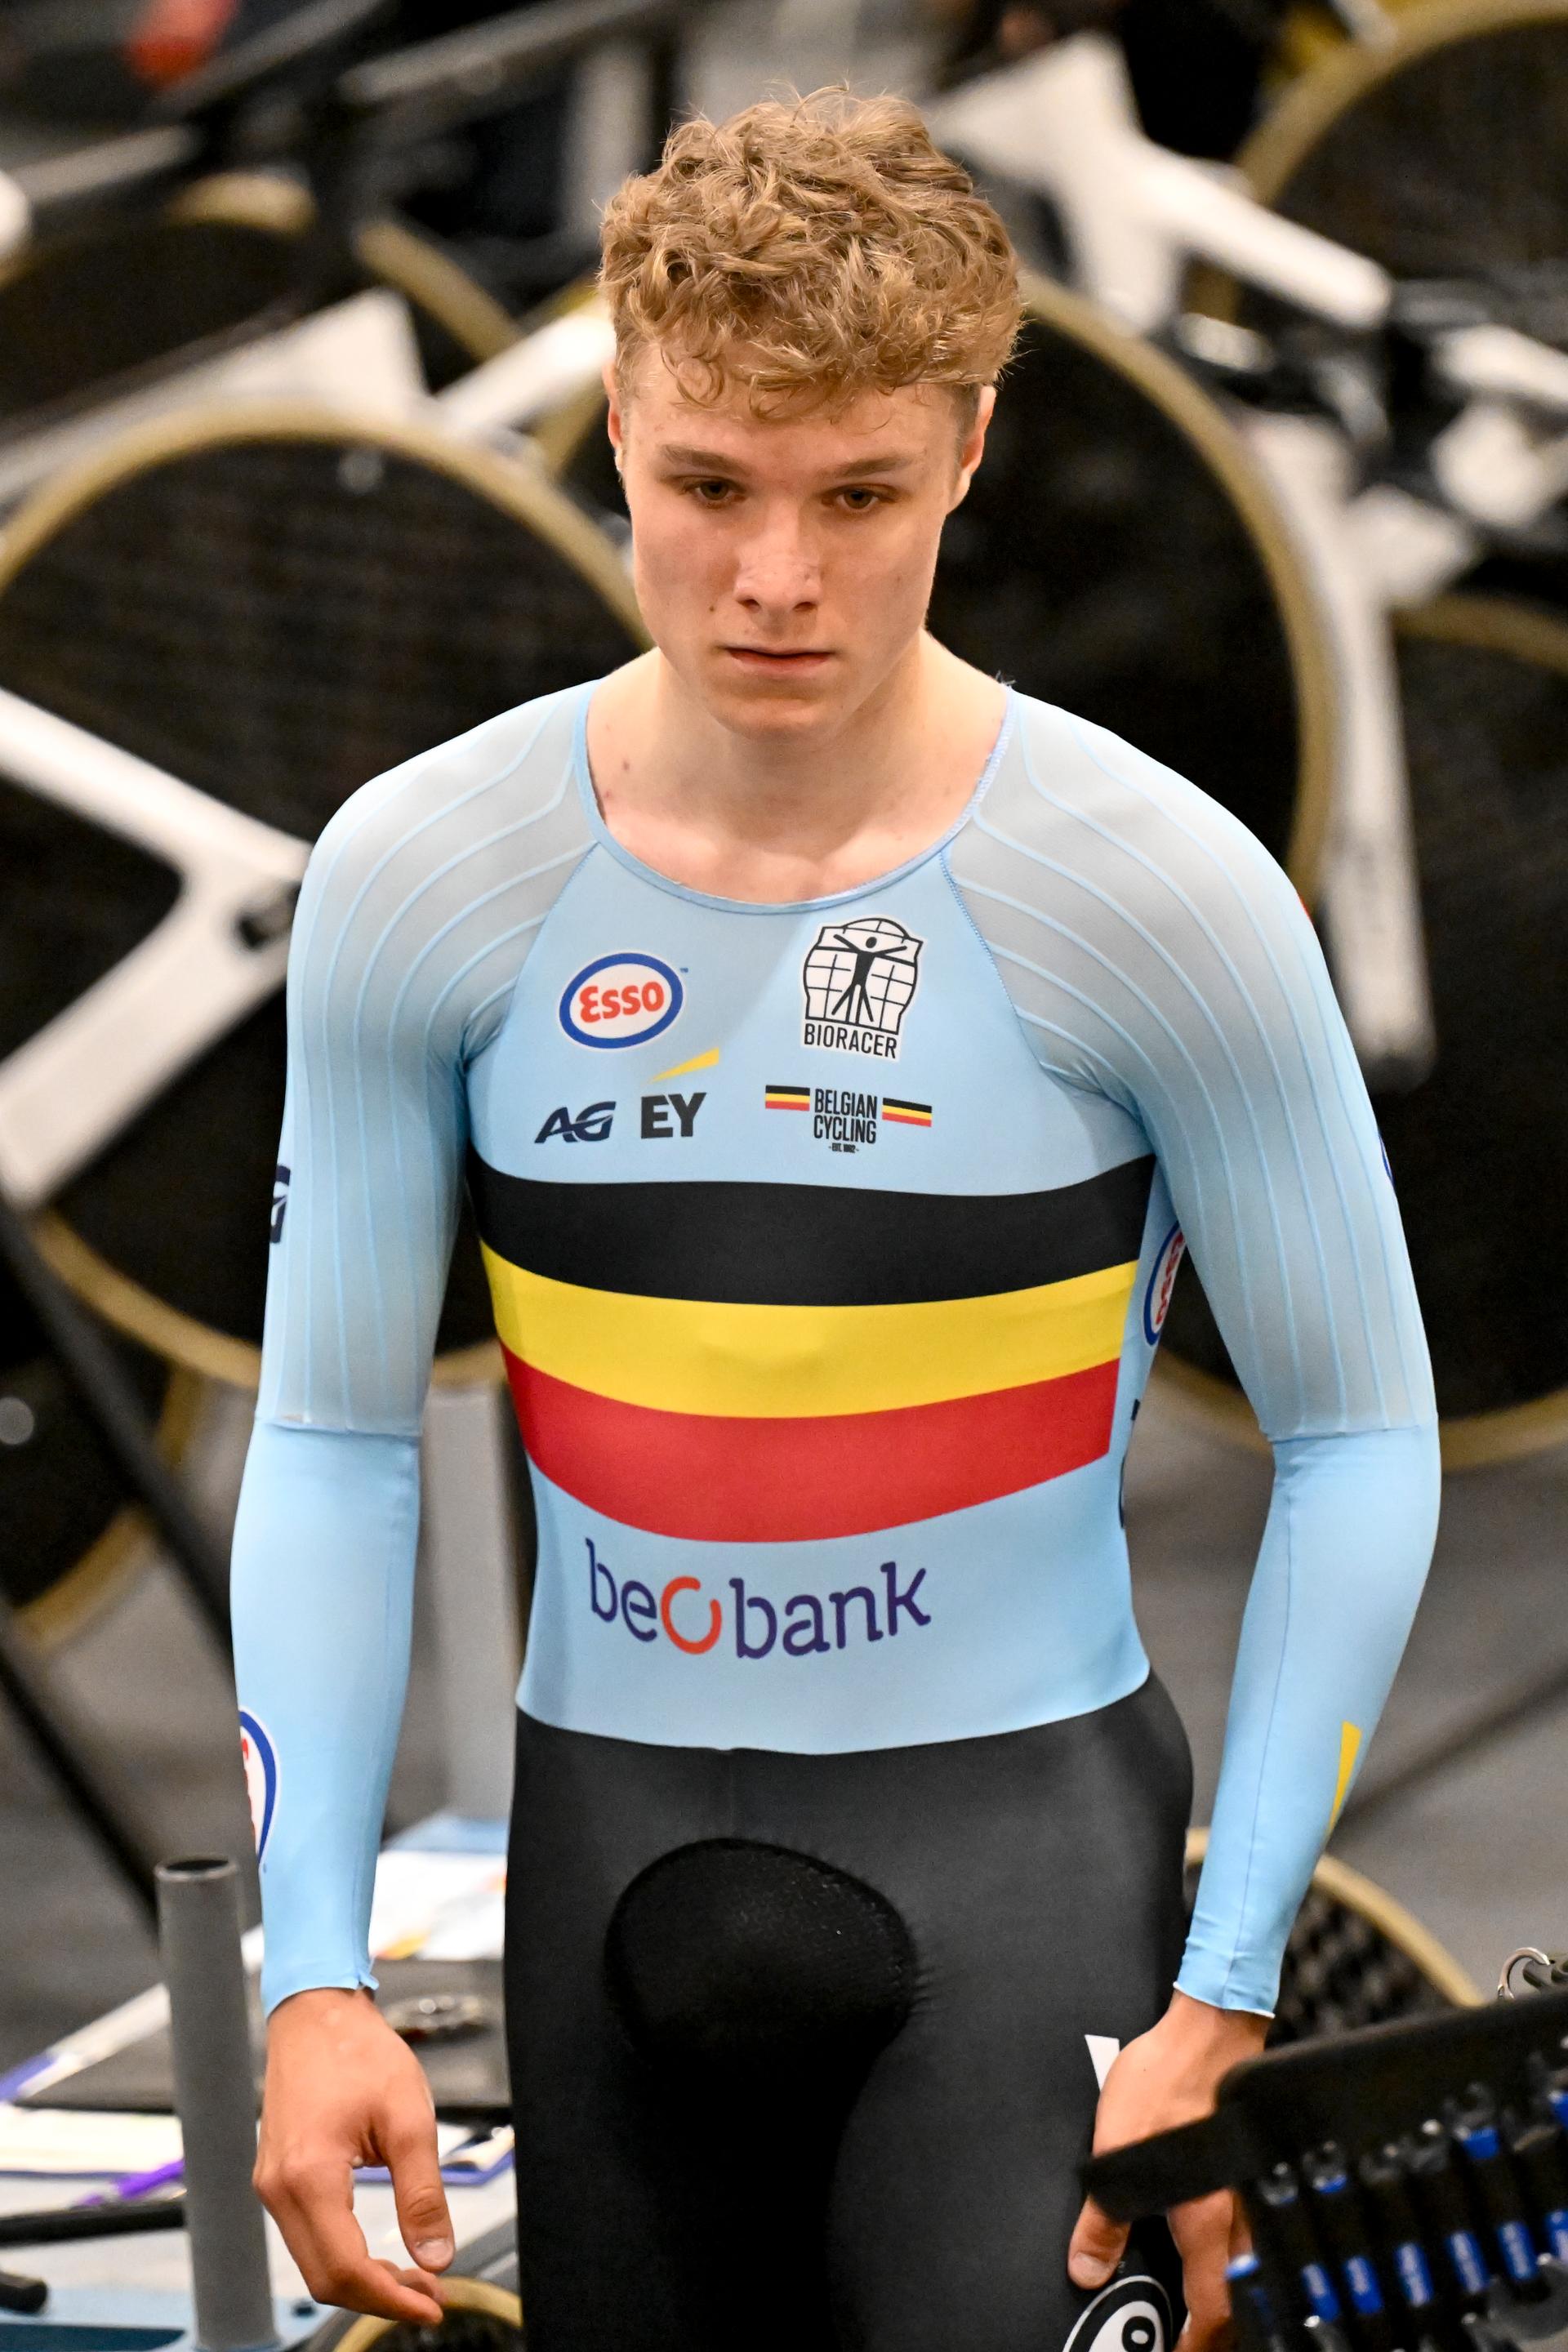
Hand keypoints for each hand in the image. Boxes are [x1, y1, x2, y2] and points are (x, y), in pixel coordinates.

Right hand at [255, 1987, 453, 2322]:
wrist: (316, 2013)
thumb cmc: (357, 2051)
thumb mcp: (408, 2116)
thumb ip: (423, 2192)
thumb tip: (438, 2255)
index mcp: (307, 2176)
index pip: (345, 2269)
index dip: (391, 2297)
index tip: (433, 2304)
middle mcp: (277, 2189)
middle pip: (324, 2278)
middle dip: (379, 2296)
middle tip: (430, 2295)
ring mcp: (271, 2186)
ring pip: (314, 2262)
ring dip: (363, 2278)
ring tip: (414, 2276)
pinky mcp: (276, 2179)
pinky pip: (308, 2237)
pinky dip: (344, 2255)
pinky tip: (379, 2251)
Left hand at [1067, 1990, 1268, 2350]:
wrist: (1210, 2026)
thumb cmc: (1166, 2080)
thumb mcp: (1115, 2148)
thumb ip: (1103, 2215)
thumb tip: (1086, 2270)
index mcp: (1206, 2220)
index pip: (1212, 2310)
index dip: (1197, 2346)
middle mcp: (1239, 2214)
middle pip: (1243, 2297)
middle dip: (1222, 2329)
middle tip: (1193, 2339)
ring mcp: (1252, 2190)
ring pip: (1251, 2266)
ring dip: (1233, 2292)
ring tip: (1202, 2304)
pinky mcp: (1253, 2166)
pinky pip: (1254, 2228)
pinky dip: (1240, 2255)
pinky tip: (1217, 2244)